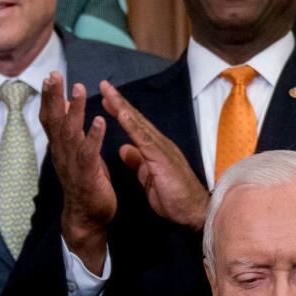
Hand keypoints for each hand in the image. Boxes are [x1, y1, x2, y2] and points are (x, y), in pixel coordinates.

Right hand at [39, 72, 115, 273]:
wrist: (87, 217)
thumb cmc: (85, 182)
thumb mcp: (76, 153)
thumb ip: (70, 131)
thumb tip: (67, 106)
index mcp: (60, 148)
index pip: (51, 119)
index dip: (49, 98)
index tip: (49, 76)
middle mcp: (62, 154)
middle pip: (55, 122)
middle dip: (54, 98)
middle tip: (54, 75)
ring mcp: (73, 165)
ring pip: (70, 134)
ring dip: (75, 111)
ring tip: (79, 90)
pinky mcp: (87, 175)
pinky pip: (88, 153)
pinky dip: (93, 137)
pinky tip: (99, 121)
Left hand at [100, 80, 208, 230]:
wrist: (192, 212)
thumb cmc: (174, 197)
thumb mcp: (148, 177)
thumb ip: (138, 161)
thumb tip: (124, 149)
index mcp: (154, 148)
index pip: (134, 125)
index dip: (119, 111)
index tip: (106, 98)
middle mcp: (158, 143)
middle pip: (135, 118)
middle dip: (118, 101)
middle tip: (104, 84)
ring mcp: (161, 149)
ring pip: (138, 123)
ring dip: (122, 107)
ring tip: (109, 93)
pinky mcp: (162, 158)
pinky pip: (144, 139)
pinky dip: (132, 125)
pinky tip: (121, 114)